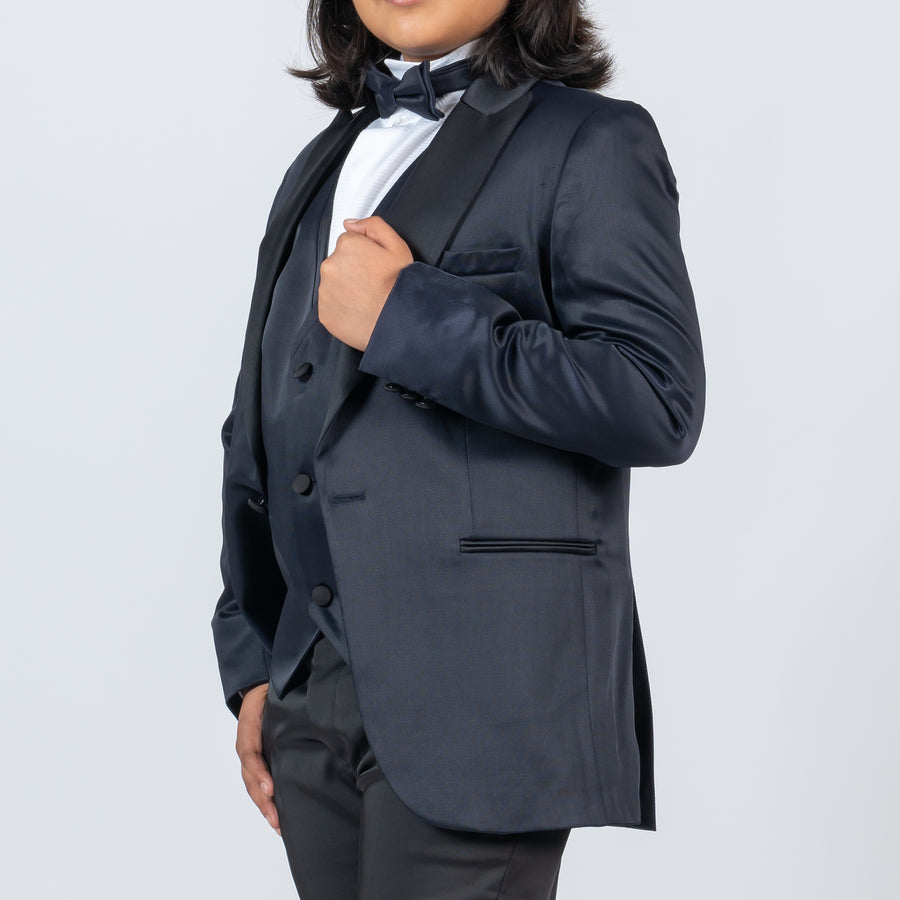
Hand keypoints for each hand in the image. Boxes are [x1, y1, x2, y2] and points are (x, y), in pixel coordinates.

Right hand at [235, 682, 280, 834]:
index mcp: (248, 726)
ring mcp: (252, 754)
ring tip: (278, 825)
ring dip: (264, 806)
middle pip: (250, 776)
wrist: (261, 686)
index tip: (271, 788)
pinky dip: (267, 801)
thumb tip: (310, 704)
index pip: (249, 752)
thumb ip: (282, 701)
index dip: (259, 772)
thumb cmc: (269, 690)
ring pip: (253, 785)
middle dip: (262, 799)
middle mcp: (247, 743)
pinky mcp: (260, 760)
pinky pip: (259, 783)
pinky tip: (278, 817)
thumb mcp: (271, 690)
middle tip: (276, 818)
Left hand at [318, 216, 414, 351]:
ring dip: (346, 290)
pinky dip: (343, 309)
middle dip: (353, 271)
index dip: (365, 255)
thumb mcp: (398, 246)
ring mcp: (325, 291)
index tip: (376, 268)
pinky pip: (332, 306)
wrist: (398, 323)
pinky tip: (360, 311)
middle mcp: (330, 266)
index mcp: (347, 246)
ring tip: (367, 300)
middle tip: (373, 285)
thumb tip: (350, 224)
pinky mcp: (324, 313)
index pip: (349, 243)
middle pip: (338, 263)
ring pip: (333, 285)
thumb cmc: (400, 286)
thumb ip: (374, 226)